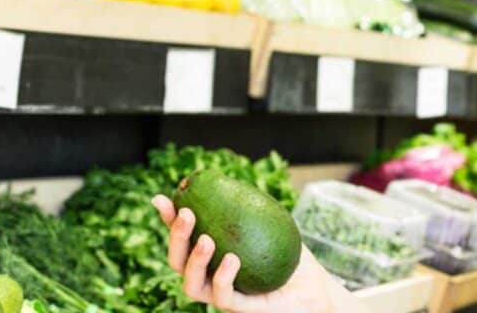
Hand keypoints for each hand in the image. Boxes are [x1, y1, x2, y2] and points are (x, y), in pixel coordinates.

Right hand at [153, 195, 356, 312]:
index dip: (168, 220)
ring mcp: (224, 295)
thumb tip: (221, 177)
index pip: (184, 237)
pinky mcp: (242, 308)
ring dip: (195, 262)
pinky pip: (225, 298)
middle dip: (176, 238)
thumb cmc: (289, 249)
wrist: (314, 283)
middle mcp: (211, 277)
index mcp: (212, 256)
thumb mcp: (268, 219)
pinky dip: (223, 278)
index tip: (162, 198)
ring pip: (192, 286)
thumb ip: (245, 202)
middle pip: (178, 262)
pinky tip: (232, 258)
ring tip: (206, 239)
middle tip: (187, 214)